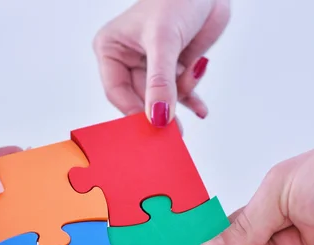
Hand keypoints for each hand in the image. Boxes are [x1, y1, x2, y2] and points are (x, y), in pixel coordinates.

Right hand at [94, 0, 230, 125]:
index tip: (152, 127)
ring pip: (163, 97)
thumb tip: (159, 118)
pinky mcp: (174, 66)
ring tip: (195, 97)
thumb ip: (161, 83)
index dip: (134, 112)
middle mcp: (128, 58)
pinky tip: (201, 110)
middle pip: (140, 99)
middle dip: (160, 111)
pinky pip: (180, 92)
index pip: (117, 92)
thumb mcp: (164, 41)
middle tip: (175, 134)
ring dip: (182, 96)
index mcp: (112, 49)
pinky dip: (192, 100)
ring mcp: (152, 64)